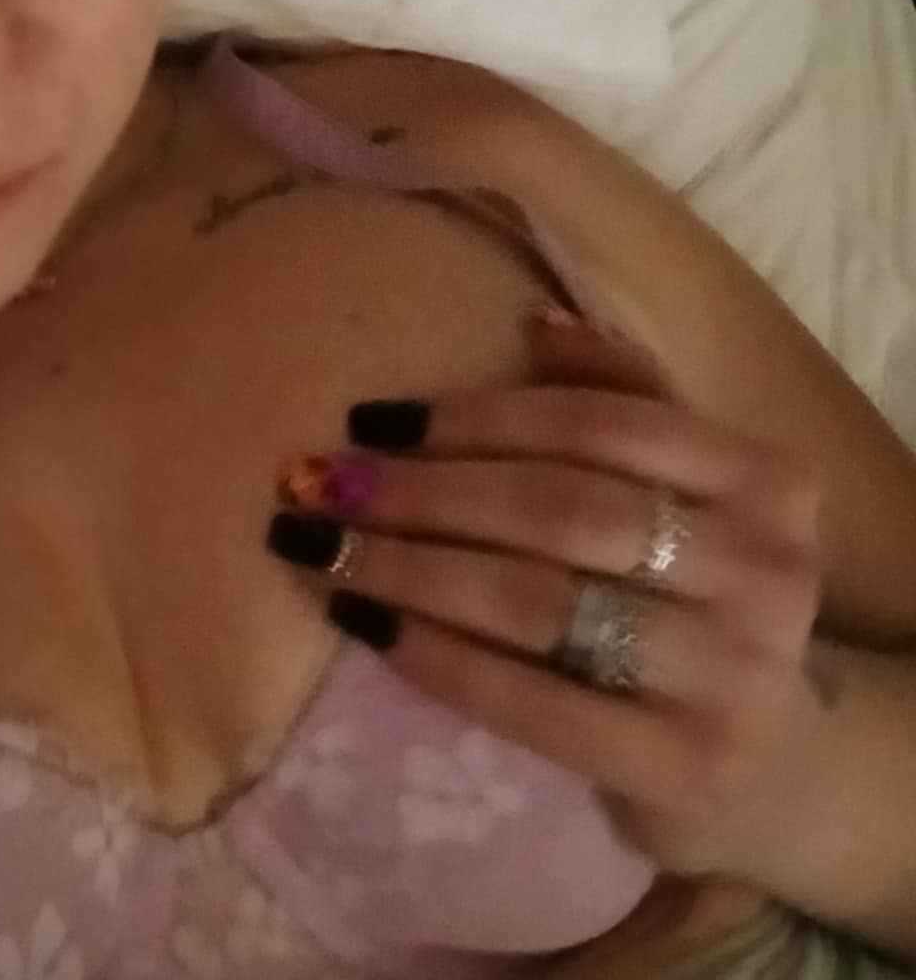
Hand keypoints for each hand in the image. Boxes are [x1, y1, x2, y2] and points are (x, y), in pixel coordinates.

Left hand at [266, 309, 824, 877]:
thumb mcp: (685, 489)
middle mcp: (766, 569)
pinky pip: (534, 702)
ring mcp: (733, 673)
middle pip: (558, 509)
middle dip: (423, 493)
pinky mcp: (685, 764)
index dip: (476, 417)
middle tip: (321, 483)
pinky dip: (438, 658)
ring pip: (537, 601)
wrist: (765, 758)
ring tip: (319, 549)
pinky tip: (366, 627)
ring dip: (408, 570)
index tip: (372, 419)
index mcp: (764, 478)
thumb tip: (535, 322)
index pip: (598, 424)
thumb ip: (625, 398)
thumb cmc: (695, 593)